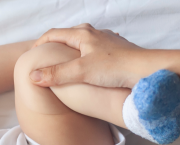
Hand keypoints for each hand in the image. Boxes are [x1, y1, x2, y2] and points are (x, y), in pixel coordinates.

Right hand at [30, 23, 144, 88]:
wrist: (147, 70)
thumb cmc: (115, 68)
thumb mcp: (81, 72)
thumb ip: (56, 74)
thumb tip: (33, 76)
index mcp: (83, 34)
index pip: (54, 34)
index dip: (40, 43)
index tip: (32, 55)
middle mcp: (95, 33)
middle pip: (68, 35)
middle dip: (55, 45)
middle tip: (46, 57)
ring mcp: (107, 40)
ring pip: (84, 41)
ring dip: (72, 49)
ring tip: (66, 62)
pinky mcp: (117, 50)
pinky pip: (96, 49)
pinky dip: (87, 55)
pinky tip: (90, 64)